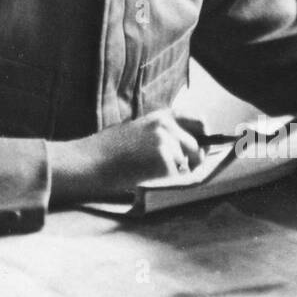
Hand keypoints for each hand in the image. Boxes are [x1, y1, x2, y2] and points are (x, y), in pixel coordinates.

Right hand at [47, 109, 203, 201]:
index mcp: (159, 116)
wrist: (92, 161)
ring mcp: (166, 142)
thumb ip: (161, 132)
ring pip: (188, 163)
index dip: (204, 133)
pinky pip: (177, 176)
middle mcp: (165, 126)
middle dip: (195, 159)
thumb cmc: (109, 149)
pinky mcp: (164, 161)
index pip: (196, 119)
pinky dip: (167, 181)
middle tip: (185, 169)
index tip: (204, 145)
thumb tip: (187, 146)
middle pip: (196, 145)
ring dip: (178, 171)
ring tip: (152, 172)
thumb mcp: (137, 129)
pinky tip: (147, 177)